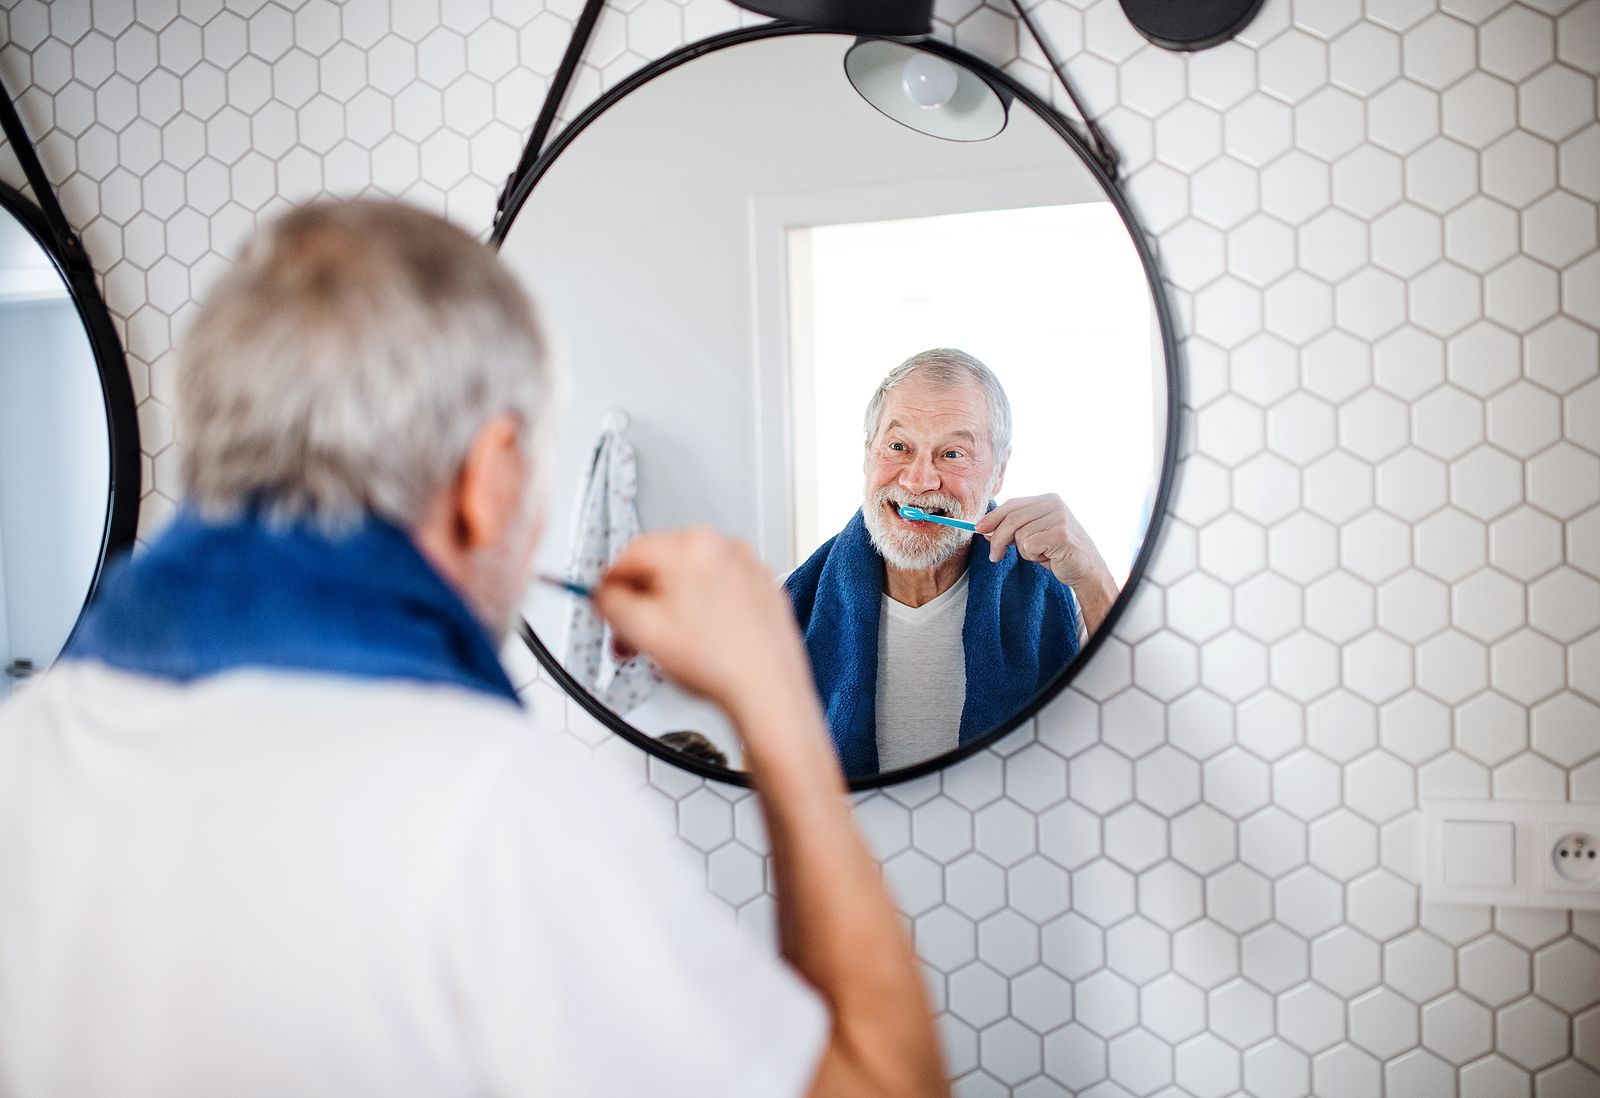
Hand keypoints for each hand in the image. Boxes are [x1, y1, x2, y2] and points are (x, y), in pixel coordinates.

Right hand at [591, 529, 816, 722]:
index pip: (630, 554)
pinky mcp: (764, 590)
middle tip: (633, 634)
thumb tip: (604, 594)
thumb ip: (610, 603)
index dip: (610, 586)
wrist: (768, 692)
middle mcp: (725, 547)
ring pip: (692, 579)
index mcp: (692, 546)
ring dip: (672, 606)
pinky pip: (722, 592)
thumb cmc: (719, 665)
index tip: (606, 604)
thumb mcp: (642, 631)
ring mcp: (749, 567)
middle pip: (662, 565)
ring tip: (669, 644)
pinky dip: (706, 611)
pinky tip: (703, 642)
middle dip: (642, 601)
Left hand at [974, 494, 1117, 632]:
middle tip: (995, 557)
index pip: (1012, 505)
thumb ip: (1013, 530)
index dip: (993, 517)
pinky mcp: (1061, 534)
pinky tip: (1049, 557)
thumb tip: (984, 529)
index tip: (979, 529)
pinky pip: (1029, 545)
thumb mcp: (1033, 537)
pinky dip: (1033, 556)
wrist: (1086, 571)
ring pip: (1019, 535)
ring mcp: (1059, 517)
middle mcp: (1054, 504)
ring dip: (1024, 551)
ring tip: (1041, 555)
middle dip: (997, 539)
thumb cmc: (1058, 554)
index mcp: (1048, 500)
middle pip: (1012, 519)